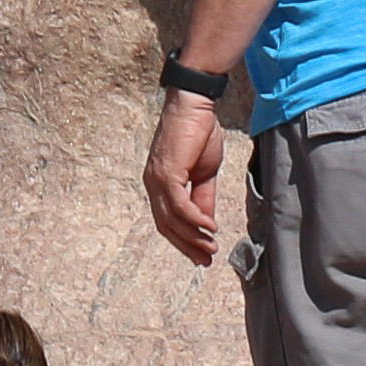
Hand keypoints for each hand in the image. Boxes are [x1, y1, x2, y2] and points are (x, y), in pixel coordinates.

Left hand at [146, 92, 225, 263]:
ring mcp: (157, 179)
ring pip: (172, 219)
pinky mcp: (166, 173)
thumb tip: (207, 224)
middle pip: (166, 225)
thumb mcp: (204, 172)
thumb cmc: (199, 132)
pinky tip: (210, 227)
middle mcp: (153, 184)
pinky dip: (195, 219)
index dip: (184, 240)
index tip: (202, 254)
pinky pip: (179, 206)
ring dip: (194, 236)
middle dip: (187, 245)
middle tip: (206, 260)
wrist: (195, 105)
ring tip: (212, 247)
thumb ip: (203, 197)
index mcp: (159, 184)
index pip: (167, 220)